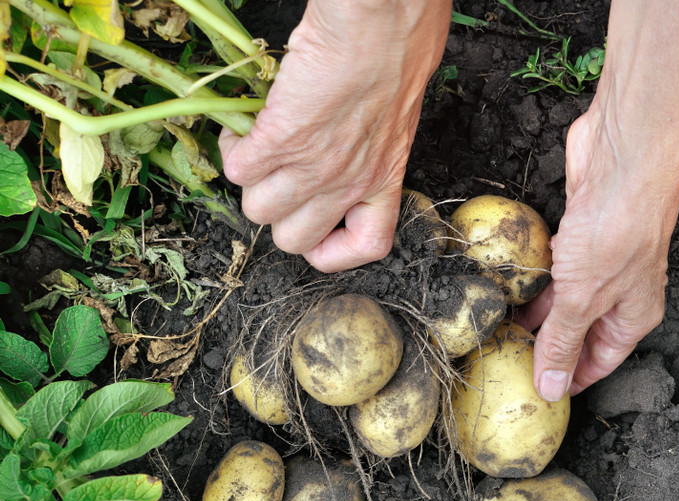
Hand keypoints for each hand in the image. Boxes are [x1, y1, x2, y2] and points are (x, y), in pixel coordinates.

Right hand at [218, 0, 450, 271]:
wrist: (379, 24)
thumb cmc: (395, 52)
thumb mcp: (393, 119)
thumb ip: (367, 150)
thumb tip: (339, 149)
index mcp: (384, 179)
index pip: (368, 246)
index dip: (337, 248)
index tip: (323, 226)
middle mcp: (349, 184)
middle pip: (294, 240)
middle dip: (280, 213)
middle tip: (281, 176)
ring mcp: (314, 168)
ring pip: (258, 211)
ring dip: (251, 181)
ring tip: (258, 147)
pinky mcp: (280, 140)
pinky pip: (237, 172)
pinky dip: (233, 150)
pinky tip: (246, 128)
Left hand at [516, 0, 678, 401]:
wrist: (622, 160)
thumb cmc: (616, 230)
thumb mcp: (582, 299)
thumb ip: (563, 343)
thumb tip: (551, 389)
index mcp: (634, 317)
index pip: (601, 361)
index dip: (572, 378)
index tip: (539, 392)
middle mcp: (621, 292)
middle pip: (582, 332)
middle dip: (549, 347)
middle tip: (510, 361)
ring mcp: (601, 261)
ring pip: (567, 300)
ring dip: (539, 316)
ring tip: (503, 333)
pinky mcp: (581, 234)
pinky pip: (556, 268)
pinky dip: (537, 281)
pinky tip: (513, 291)